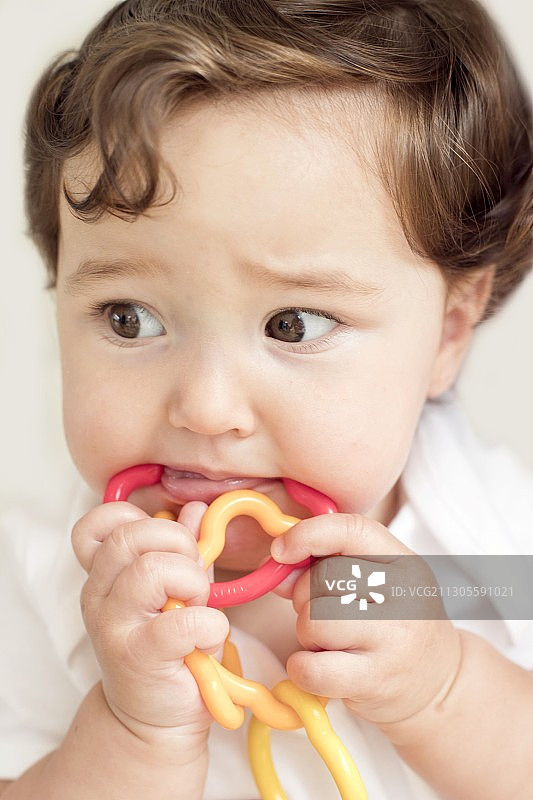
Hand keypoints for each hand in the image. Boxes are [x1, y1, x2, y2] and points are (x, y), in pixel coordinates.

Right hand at [72, 501, 228, 740]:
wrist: (153, 720)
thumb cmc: (169, 647)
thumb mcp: (177, 589)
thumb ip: (186, 549)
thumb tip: (199, 510)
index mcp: (105, 572)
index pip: (99, 523)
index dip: (139, 520)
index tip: (167, 546)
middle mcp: (99, 594)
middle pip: (131, 536)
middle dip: (178, 546)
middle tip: (192, 579)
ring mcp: (113, 625)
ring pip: (152, 570)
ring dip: (193, 584)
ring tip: (197, 607)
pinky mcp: (137, 657)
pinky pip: (181, 622)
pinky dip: (209, 624)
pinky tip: (207, 638)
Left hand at [270, 513, 461, 726]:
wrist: (438, 682)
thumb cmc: (394, 623)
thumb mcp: (375, 582)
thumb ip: (326, 566)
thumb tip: (277, 569)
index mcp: (403, 563)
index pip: (350, 529)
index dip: (307, 535)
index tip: (282, 550)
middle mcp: (404, 598)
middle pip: (324, 577)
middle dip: (305, 596)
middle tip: (322, 614)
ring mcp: (393, 641)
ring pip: (313, 621)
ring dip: (306, 633)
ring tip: (328, 642)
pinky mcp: (375, 681)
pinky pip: (311, 669)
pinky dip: (302, 668)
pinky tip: (321, 667)